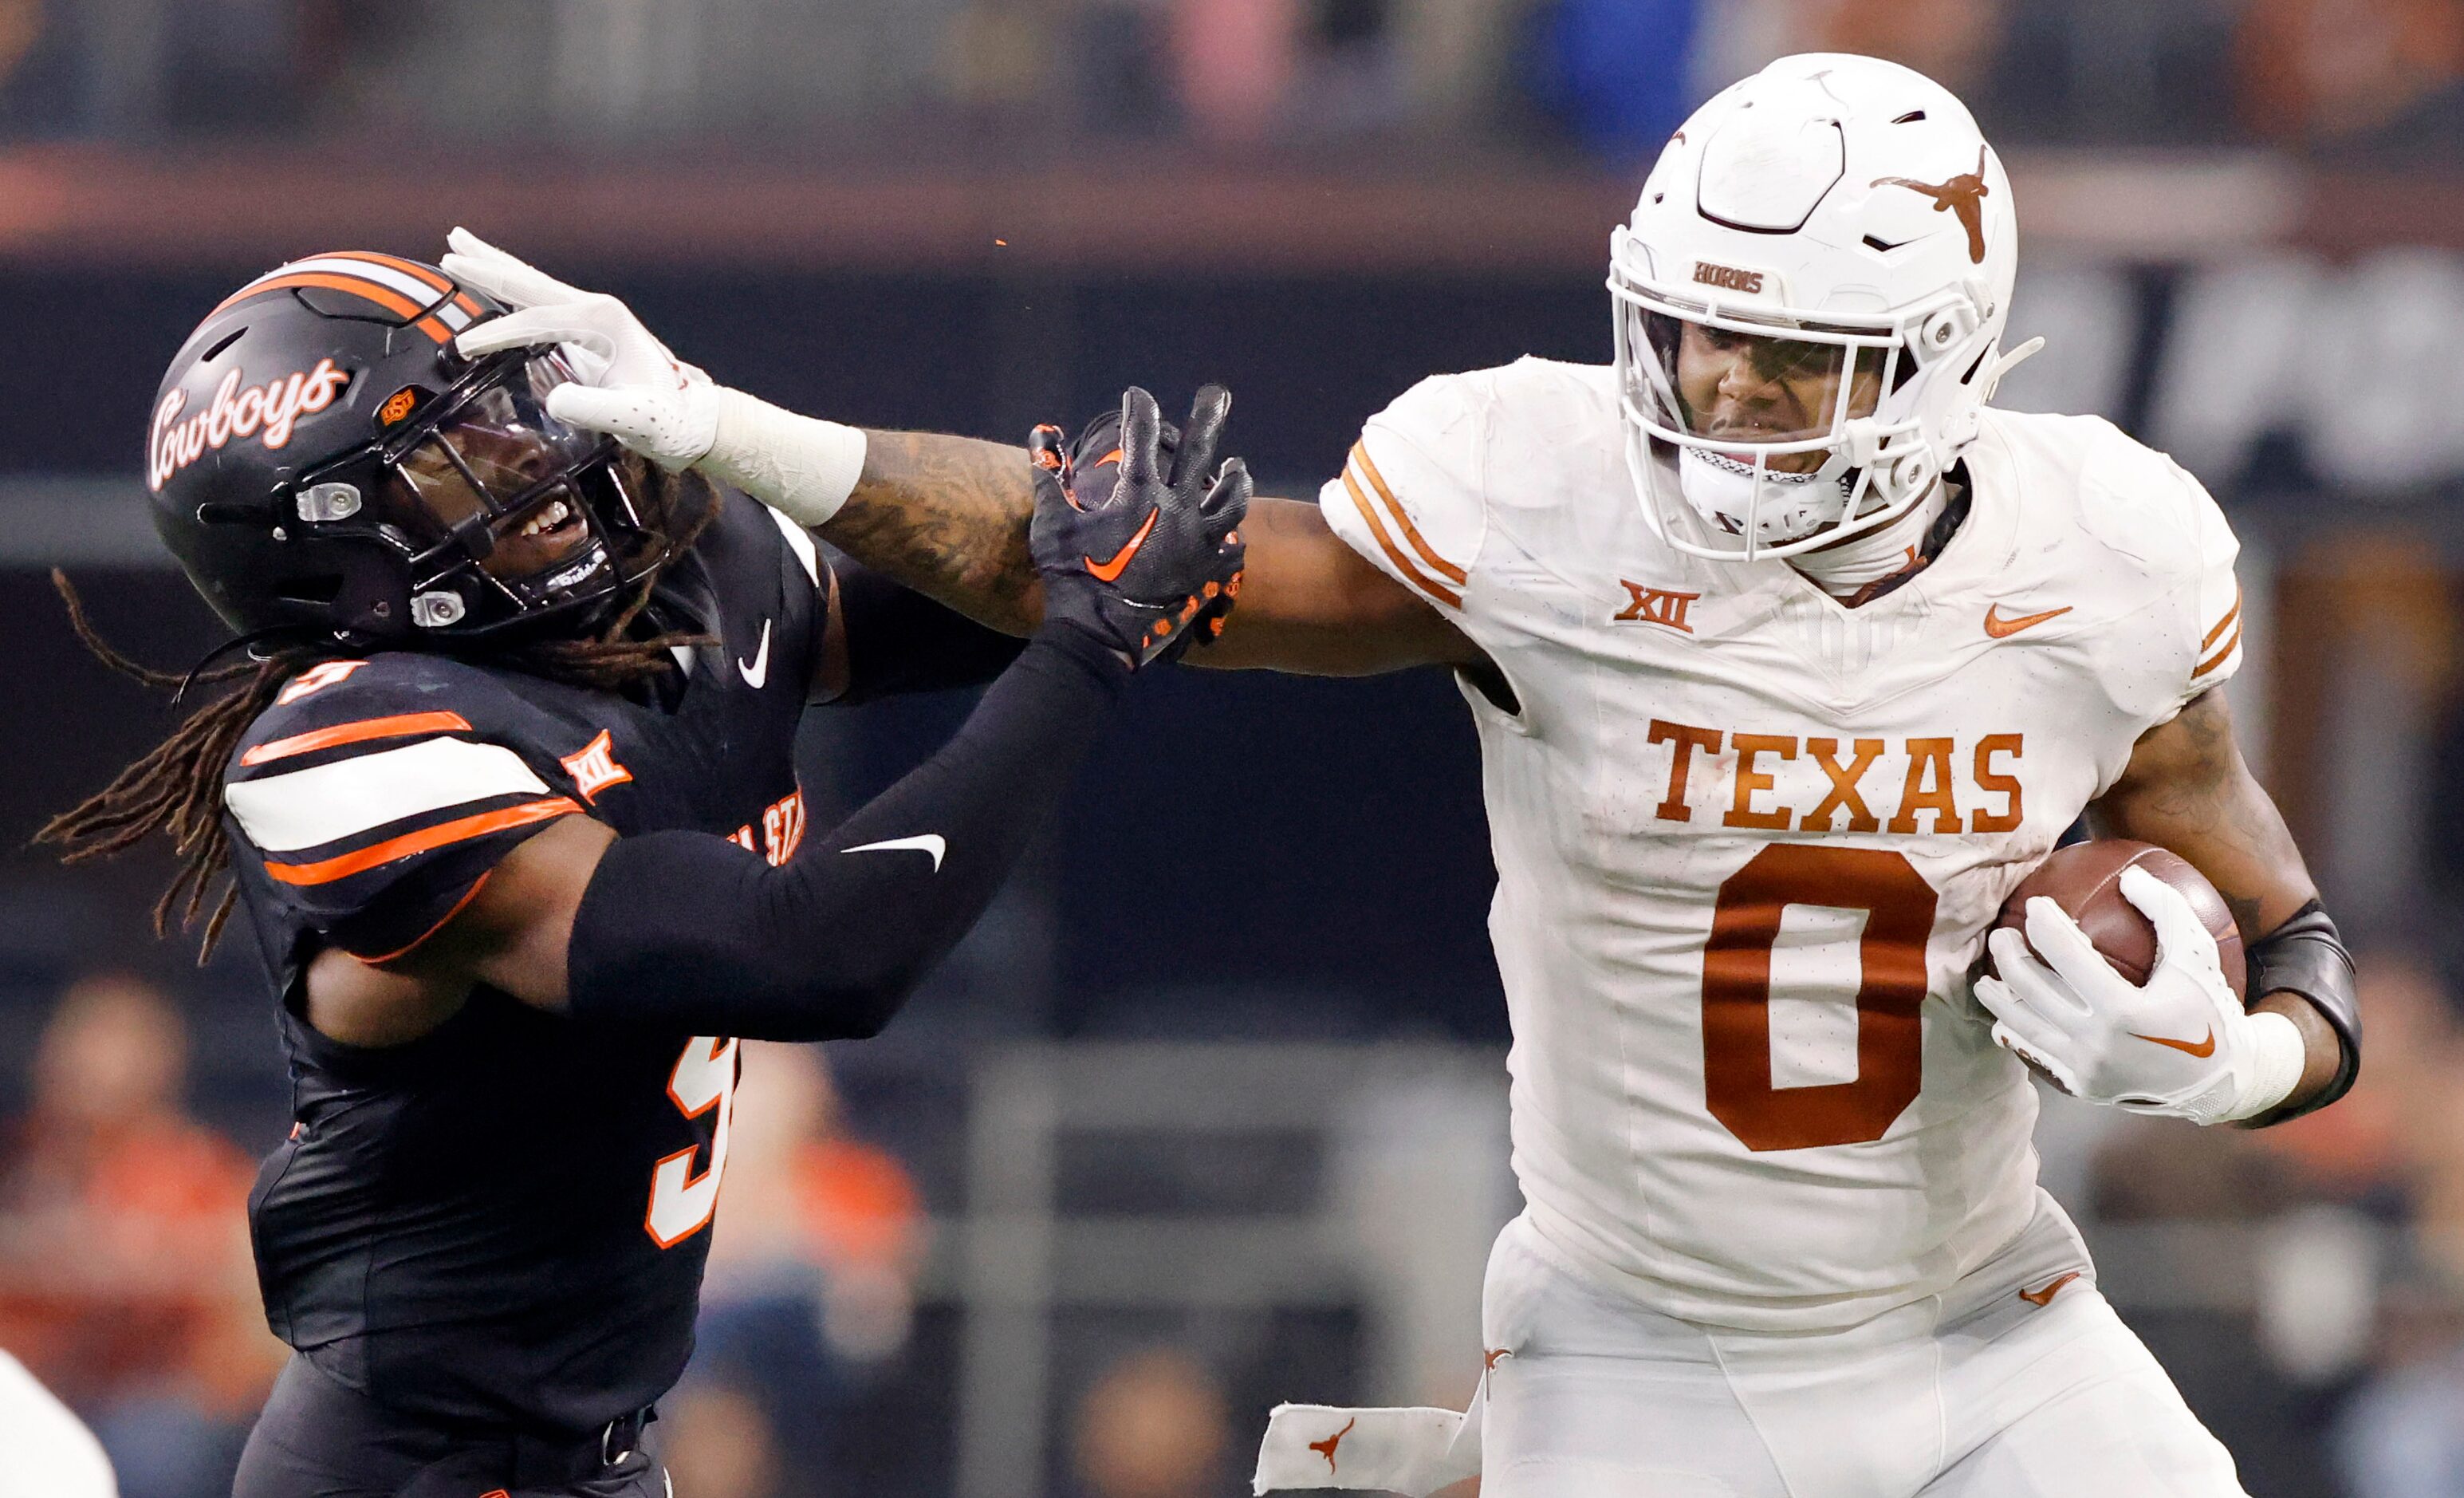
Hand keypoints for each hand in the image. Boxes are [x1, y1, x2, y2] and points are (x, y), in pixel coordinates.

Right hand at [442, 228, 719, 469]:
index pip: (535, 322)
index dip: (497, 334)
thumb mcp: (633, 419)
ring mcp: (593, 315)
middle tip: (449, 248)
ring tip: (459, 242)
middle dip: (488, 267)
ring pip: (534, 284)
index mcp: (602, 322)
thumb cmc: (666, 420)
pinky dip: (513, 289)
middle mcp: (596, 309)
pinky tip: (494, 281)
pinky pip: (541, 302)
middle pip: (531, 282)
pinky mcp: (589, 329)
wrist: (692, 419)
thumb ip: (595, 409)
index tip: (463, 347)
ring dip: (497, 266)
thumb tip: (554, 399)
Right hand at [1029, 386, 1247, 667]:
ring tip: (1236, 465)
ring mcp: (1197, 541)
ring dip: (1234, 478)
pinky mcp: (1208, 572)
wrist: (1097, 636)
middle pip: (1200, 450)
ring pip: (1230, 498)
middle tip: (1216, 393)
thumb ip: (1047, 473)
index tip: (1136, 395)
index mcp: (1138, 492)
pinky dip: (1232, 536)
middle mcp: (1176, 508)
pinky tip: (1232, 530)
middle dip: (1208, 416)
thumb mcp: (1051, 521)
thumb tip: (1042, 430)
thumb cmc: (1070, 576)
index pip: (1141, 433)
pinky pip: (1231, 548)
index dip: (1138, 408)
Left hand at [1974, 866, 2296, 1124]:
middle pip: (2032, 990)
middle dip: (2008, 956)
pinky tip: (2003, 1018)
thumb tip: (2129, 876)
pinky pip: (2035, 1056)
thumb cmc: (2207, 1011)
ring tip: (1986, 978)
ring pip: (2024, 1026)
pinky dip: (2014, 1034)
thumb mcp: (2197, 958)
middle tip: (2000, 934)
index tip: (2036, 905)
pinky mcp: (2081, 1087)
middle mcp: (2098, 1044)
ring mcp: (2085, 1070)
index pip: (2067, 957)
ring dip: (1998, 998)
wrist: (2219, 1081)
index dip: (2045, 925)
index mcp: (2125, 1011)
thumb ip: (2167, 911)